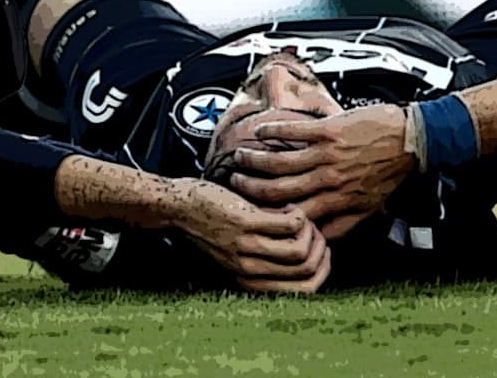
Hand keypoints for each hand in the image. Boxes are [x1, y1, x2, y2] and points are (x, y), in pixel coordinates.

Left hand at [171, 179, 330, 292]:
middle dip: (320, 248)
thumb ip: (263, 256)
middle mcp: (249, 269)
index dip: (321, 269)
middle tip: (313, 228)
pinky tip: (287, 205)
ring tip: (299, 216)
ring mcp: (247, 247)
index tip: (320, 249)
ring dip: (310, 231)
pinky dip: (297, 214)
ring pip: (300, 251)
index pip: (303, 290)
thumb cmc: (206, 224)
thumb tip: (301, 248)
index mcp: (250, 279)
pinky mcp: (246, 224)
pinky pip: (289, 225)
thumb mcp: (234, 251)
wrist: (175, 207)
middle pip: (306, 270)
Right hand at [231, 104, 413, 238]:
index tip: (251, 214)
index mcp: (335, 201)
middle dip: (251, 188)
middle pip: (278, 189)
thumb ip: (343, 223)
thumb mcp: (370, 208)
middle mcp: (327, 180)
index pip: (294, 216)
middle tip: (234, 184)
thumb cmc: (391, 172)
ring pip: (280, 161)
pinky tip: (259, 131)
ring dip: (255, 160)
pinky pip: (293, 131)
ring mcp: (327, 154)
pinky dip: (272, 131)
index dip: (269, 217)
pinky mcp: (329, 130)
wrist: (413, 140)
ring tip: (240, 158)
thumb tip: (322, 239)